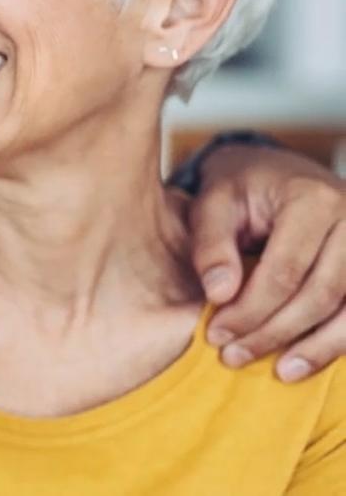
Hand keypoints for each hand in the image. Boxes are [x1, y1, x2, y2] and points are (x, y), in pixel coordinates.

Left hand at [188, 143, 345, 380]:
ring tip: (280, 373)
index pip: (285, 270)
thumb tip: (219, 295)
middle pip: (320, 293)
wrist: (277, 171)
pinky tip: (307, 361)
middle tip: (233, 356)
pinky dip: (336, 341)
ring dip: (315, 347)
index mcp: (311, 200)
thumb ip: (212, 245)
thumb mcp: (213, 203)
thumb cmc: (240, 188)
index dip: (250, 309)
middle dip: (275, 331)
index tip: (216, 335)